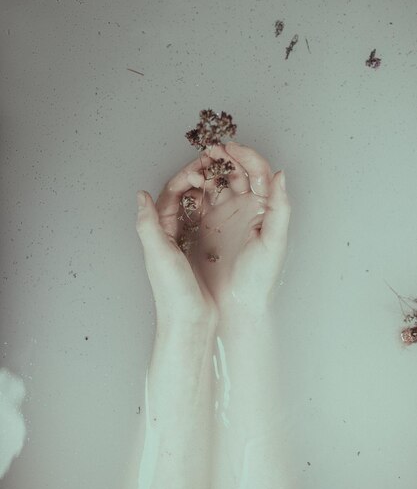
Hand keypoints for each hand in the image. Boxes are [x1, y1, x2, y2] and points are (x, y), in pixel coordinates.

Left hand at [135, 153, 217, 327]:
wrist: (190, 323)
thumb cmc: (174, 292)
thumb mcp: (159, 255)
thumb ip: (148, 224)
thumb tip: (141, 195)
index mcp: (158, 232)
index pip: (169, 194)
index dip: (185, 176)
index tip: (204, 167)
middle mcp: (167, 235)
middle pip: (181, 197)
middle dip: (197, 178)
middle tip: (215, 166)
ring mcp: (182, 244)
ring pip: (193, 207)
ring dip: (205, 191)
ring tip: (222, 179)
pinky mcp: (197, 253)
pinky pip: (204, 222)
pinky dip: (213, 208)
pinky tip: (227, 205)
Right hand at [186, 142, 290, 318]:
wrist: (236, 307)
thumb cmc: (259, 279)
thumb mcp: (274, 243)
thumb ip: (280, 208)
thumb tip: (281, 174)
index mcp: (263, 208)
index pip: (257, 173)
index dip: (245, 156)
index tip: (229, 149)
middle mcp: (245, 208)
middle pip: (235, 173)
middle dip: (223, 158)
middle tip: (209, 151)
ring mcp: (224, 216)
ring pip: (216, 183)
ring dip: (207, 170)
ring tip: (198, 165)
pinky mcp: (206, 226)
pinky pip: (199, 201)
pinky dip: (193, 190)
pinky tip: (188, 184)